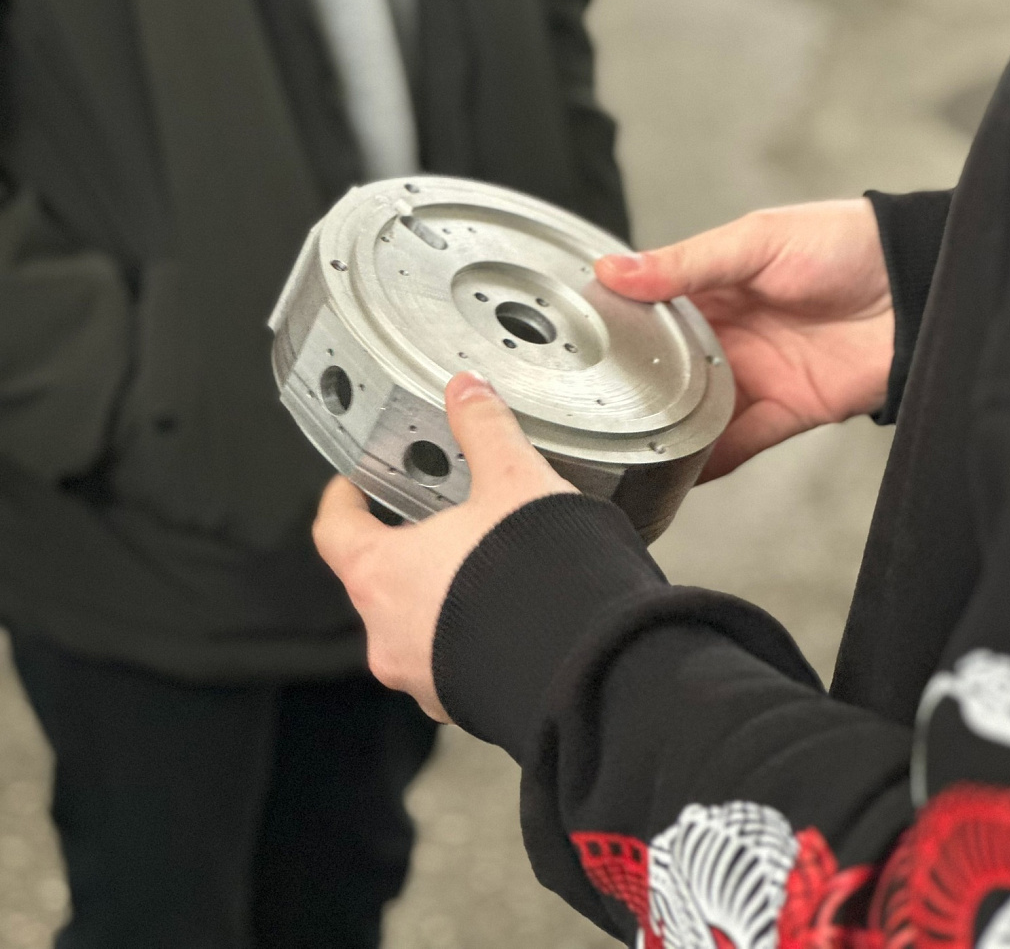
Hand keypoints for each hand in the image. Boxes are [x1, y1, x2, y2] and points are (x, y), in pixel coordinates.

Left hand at [312, 372, 574, 717]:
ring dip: (441, 595)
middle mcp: (390, 635)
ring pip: (417, 624)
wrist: (586, 667)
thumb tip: (468, 394)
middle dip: (407, 547)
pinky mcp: (465, 702)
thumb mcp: (512, 481)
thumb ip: (485, 430)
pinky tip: (512, 609)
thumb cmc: (535, 583)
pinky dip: (472, 633)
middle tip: (439, 518)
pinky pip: (454, 659)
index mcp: (382, 574)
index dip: (342, 501)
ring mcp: (425, 678)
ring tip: (487, 564)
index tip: (352, 485)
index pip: (335, 530)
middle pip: (378, 578)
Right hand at [596, 199, 892, 481]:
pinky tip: (678, 473)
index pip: (651, 310)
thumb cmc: (844, 242)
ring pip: (697, 410)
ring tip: (623, 448)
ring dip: (668, 428)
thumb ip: (686, 263)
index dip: (616, 326)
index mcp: (716, 286)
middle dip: (634, 385)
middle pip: (668, 367)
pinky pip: (741, 442)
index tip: (572, 342)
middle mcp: (730, 334)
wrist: (919, 283)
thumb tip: (614, 268)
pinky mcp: (790, 410)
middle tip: (588, 404)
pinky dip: (711, 460)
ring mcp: (757, 374)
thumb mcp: (756, 240)